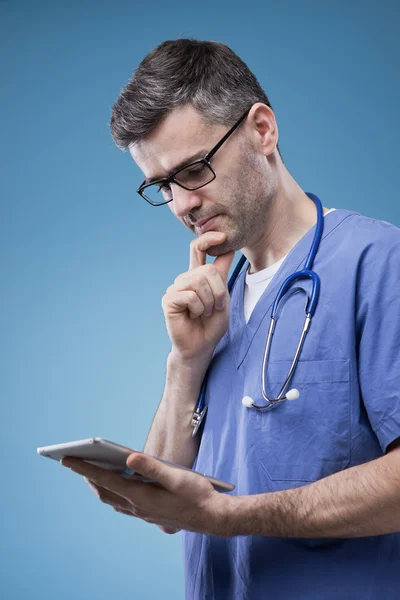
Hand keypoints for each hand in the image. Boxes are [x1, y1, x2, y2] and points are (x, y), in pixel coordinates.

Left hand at [60, 453, 233, 536]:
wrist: (212, 516)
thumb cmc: (197, 493)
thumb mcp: (177, 476)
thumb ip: (152, 467)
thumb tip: (128, 457)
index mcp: (141, 495)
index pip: (105, 479)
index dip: (84, 468)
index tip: (67, 459)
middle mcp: (137, 506)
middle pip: (103, 491)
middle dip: (86, 476)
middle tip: (73, 462)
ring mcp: (142, 513)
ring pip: (111, 499)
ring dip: (98, 486)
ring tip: (89, 473)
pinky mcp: (149, 514)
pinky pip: (122, 504)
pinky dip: (111, 493)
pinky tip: (115, 487)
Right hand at [162, 231, 234, 360]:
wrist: (201, 346)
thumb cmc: (211, 324)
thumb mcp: (223, 296)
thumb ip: (222, 274)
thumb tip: (230, 248)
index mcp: (197, 275)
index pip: (198, 249)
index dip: (208, 238)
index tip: (222, 236)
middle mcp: (185, 278)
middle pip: (208, 270)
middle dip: (219, 292)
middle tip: (215, 308)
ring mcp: (175, 288)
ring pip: (199, 282)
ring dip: (209, 302)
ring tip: (203, 313)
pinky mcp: (169, 300)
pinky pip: (190, 296)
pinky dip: (198, 309)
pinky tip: (193, 316)